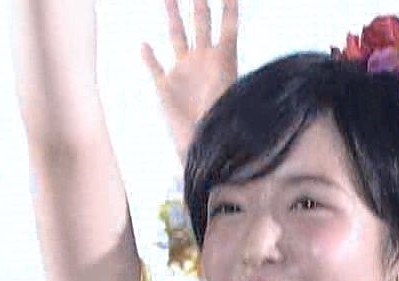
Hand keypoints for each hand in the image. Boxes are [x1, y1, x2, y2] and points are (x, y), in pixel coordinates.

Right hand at [143, 0, 237, 160]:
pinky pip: (155, 68)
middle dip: (200, 2)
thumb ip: (240, 76)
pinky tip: (143, 45)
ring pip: (176, 35)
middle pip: (200, 22)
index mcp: (223, 60)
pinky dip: (148, 57)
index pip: (228, 25)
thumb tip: (254, 59)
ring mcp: (184, 72)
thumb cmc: (225, 124)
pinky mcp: (166, 89)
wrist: (206, 149)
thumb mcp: (238, 96)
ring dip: (172, 16)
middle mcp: (203, 60)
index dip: (229, 6)